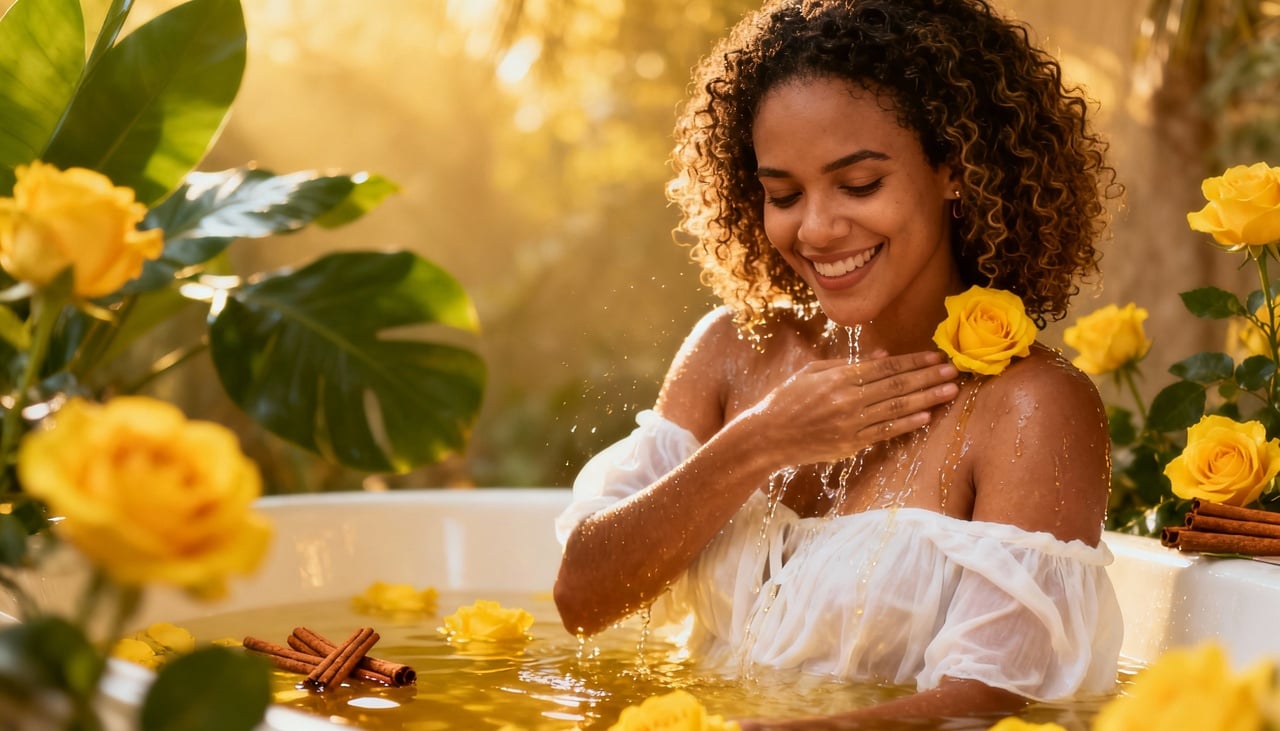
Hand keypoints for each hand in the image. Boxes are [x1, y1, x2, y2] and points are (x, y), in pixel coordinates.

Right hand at [735, 350, 958, 466]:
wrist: (768, 436)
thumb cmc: (787, 399)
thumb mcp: (813, 372)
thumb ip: (849, 362)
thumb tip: (884, 355)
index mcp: (839, 377)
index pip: (885, 367)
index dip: (913, 361)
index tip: (936, 356)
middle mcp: (848, 399)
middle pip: (897, 386)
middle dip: (928, 377)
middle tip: (954, 370)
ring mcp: (851, 424)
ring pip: (896, 409)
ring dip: (926, 399)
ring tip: (949, 391)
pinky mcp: (850, 444)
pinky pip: (884, 432)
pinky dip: (906, 424)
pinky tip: (926, 416)